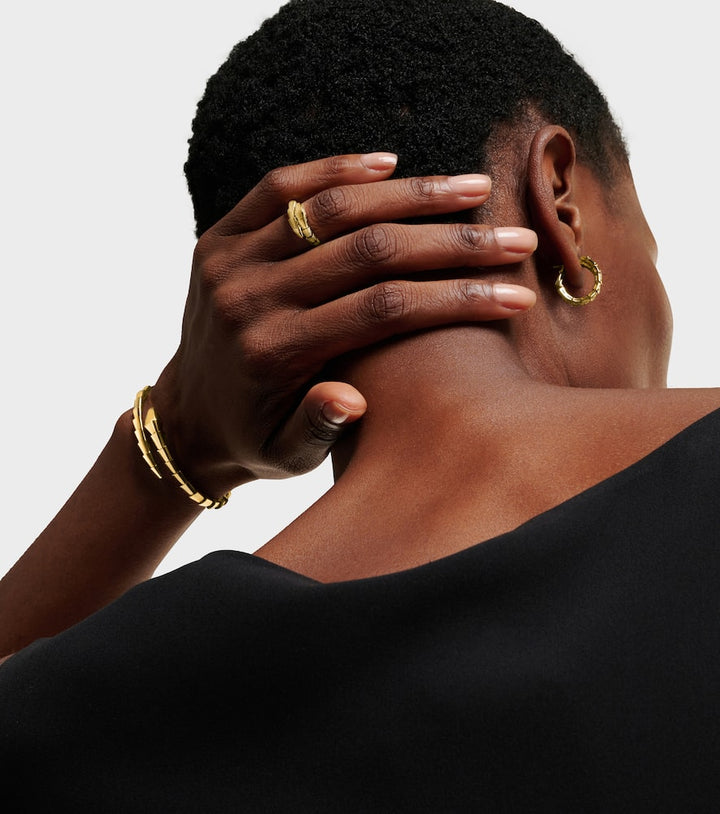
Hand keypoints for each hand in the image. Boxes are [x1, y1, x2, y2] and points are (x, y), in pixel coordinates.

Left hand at [152, 152, 536, 491]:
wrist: (185, 416)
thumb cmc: (251, 440)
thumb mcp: (285, 456)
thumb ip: (317, 428)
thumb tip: (355, 401)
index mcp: (275, 354)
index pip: (383, 310)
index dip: (455, 297)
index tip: (515, 293)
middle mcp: (251, 299)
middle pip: (369, 251)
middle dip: (451, 242)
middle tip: (513, 236)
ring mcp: (230, 261)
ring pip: (331, 208)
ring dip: (409, 194)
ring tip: (472, 188)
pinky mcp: (218, 238)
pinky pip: (280, 188)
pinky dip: (337, 170)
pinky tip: (390, 163)